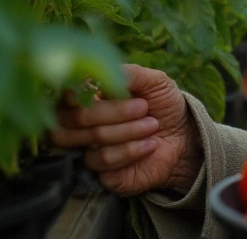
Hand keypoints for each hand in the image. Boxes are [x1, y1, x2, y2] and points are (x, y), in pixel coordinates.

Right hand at [49, 64, 202, 195]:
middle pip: (76, 118)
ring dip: (128, 131)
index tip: (97, 90)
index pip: (63, 97)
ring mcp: (88, 151)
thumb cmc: (163, 105)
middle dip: (114, 111)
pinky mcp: (101, 174)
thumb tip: (102, 72)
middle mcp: (81, 126)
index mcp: (87, 98)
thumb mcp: (154, 81)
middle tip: (143, 107)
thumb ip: (129, 74)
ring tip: (152, 125)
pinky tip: (150, 145)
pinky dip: (131, 150)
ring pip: (93, 139)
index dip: (74, 93)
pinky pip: (104, 161)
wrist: (183, 138)